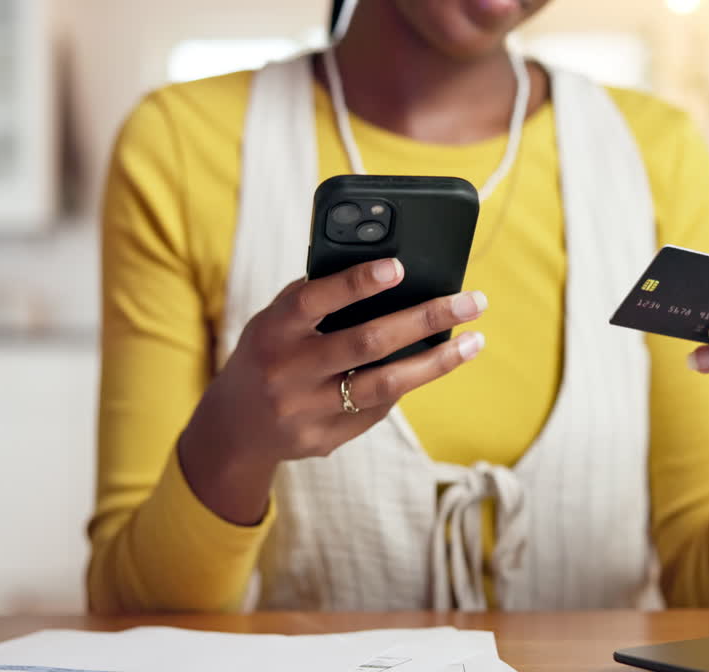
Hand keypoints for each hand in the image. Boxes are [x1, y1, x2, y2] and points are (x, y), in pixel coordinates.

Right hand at [178, 258, 486, 523]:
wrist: (233, 428)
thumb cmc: (268, 353)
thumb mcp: (275, 321)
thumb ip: (317, 299)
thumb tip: (388, 273)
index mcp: (272, 332)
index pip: (314, 301)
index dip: (355, 283)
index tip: (400, 268)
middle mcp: (288, 372)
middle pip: (366, 343)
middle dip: (425, 319)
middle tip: (472, 301)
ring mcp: (307, 411)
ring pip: (384, 385)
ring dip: (436, 362)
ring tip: (474, 342)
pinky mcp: (325, 439)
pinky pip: (378, 409)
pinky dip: (408, 383)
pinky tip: (433, 364)